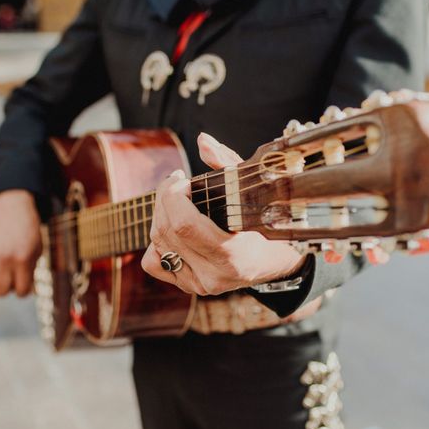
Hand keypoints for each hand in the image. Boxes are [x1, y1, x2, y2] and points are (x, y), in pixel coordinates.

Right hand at [0, 190, 42, 296]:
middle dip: (8, 287)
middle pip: (2, 291)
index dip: (24, 289)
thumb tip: (29, 291)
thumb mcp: (37, 248)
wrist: (12, 205)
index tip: (24, 281)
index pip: (22, 291)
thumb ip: (32, 270)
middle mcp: (3, 259)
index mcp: (22, 258)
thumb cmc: (28, 228)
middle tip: (12, 275)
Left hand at [141, 133, 304, 295]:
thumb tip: (202, 141)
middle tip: (176, 184)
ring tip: (175, 201)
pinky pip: (154, 263)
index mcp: (233, 255)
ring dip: (160, 215)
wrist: (274, 262)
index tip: (182, 179)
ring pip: (158, 243)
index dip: (173, 195)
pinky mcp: (188, 286)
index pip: (184, 225)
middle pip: (167, 231)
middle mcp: (213, 275)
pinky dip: (156, 242)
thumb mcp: (252, 189)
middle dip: (164, 199)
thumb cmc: (264, 221)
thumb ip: (227, 164)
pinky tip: (173, 230)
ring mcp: (199, 284)